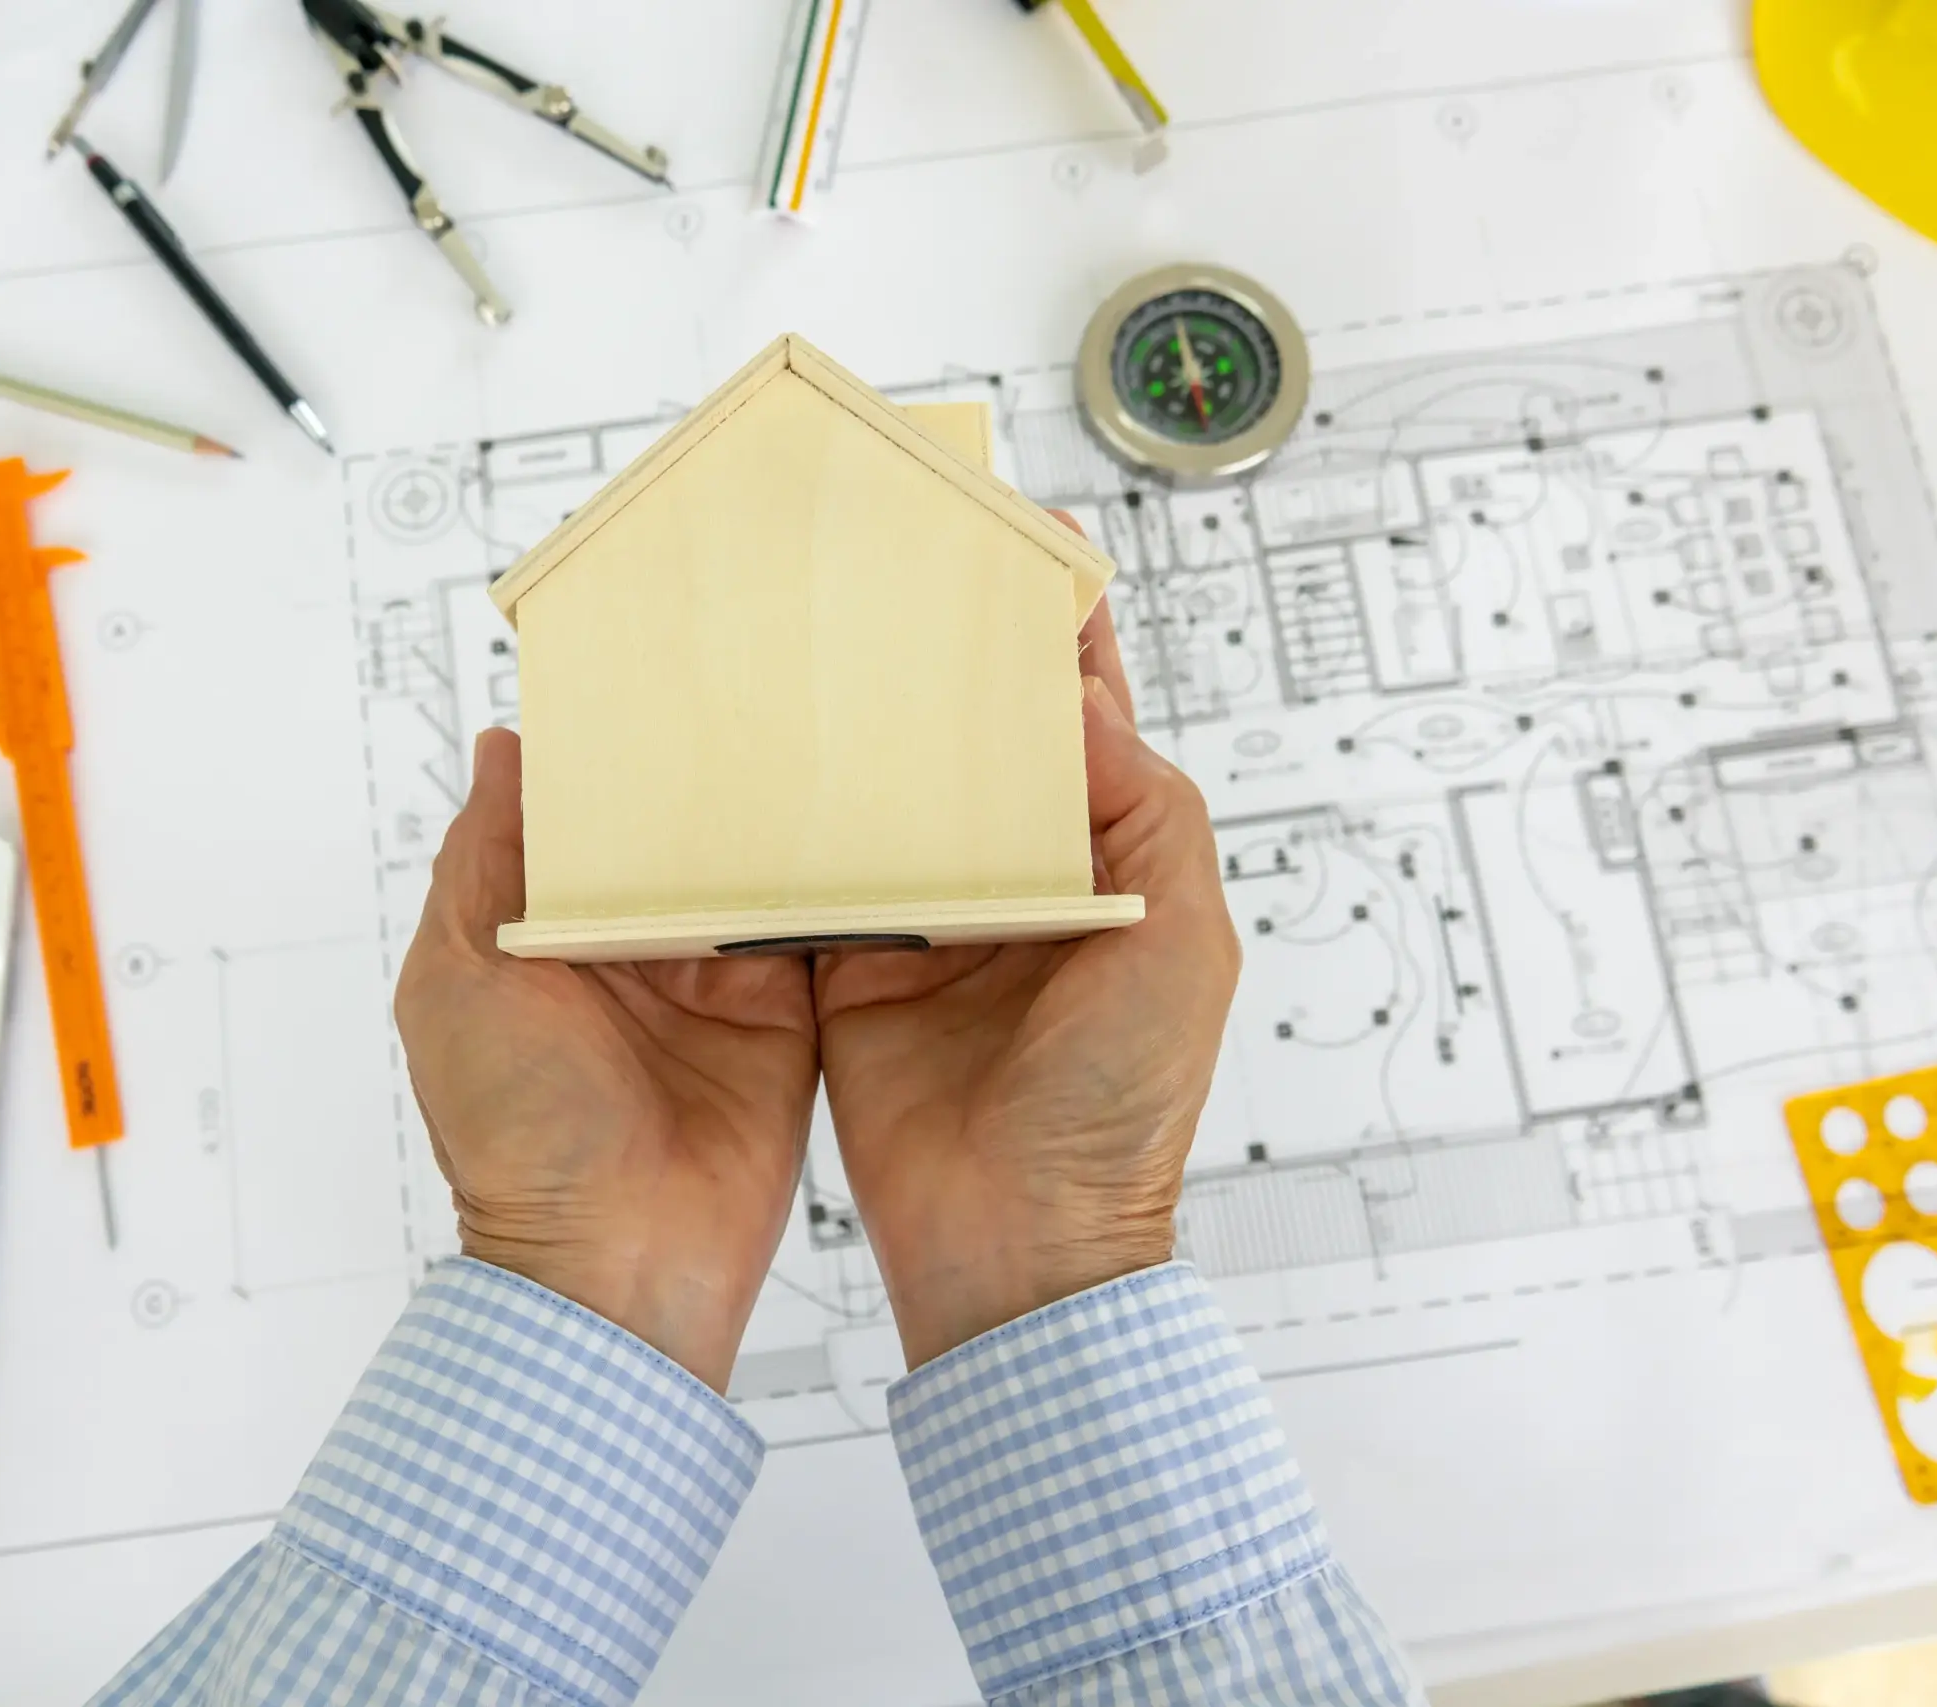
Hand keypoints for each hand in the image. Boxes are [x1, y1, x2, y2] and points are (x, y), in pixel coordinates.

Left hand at [395, 728, 817, 1390]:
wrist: (616, 1263)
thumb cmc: (514, 1137)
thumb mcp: (460, 983)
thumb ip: (483, 865)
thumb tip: (505, 750)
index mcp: (549, 933)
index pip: (582, 817)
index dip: (606, 751)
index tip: (640, 666)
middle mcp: (634, 946)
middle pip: (673, 829)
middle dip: (703, 764)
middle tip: (751, 666)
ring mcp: (715, 975)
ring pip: (748, 862)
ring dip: (773, 810)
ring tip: (813, 718)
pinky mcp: (788, 1011)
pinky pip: (817, 924)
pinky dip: (834, 878)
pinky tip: (859, 813)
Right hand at [813, 586, 1239, 1367]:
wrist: (1017, 1250)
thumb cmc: (1119, 1115)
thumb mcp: (1182, 946)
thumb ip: (1144, 815)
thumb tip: (1079, 700)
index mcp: (1106, 860)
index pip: (1082, 712)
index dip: (1055, 622)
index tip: (1017, 533)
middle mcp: (1015, 875)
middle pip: (973, 735)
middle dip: (938, 653)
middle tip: (889, 564)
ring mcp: (928, 916)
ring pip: (890, 790)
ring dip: (860, 725)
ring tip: (814, 638)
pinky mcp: (846, 966)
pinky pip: (814, 874)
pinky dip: (787, 822)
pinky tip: (754, 763)